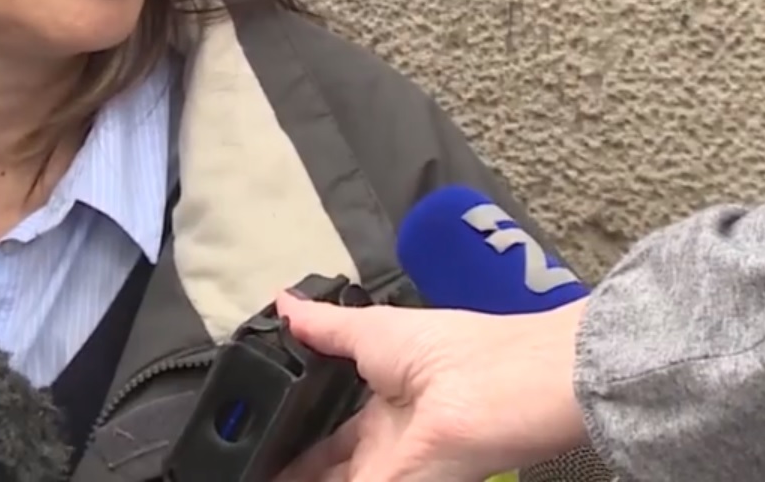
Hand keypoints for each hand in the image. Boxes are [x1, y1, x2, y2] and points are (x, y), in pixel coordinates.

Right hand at [274, 297, 589, 481]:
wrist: (512, 387)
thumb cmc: (449, 349)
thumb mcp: (372, 330)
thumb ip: (324, 327)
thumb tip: (281, 299)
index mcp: (382, 398)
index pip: (328, 427)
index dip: (293, 433)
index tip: (256, 436)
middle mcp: (386, 441)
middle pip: (329, 465)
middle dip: (293, 467)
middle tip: (253, 466)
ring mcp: (394, 470)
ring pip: (338, 477)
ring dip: (303, 473)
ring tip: (258, 473)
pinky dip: (316, 479)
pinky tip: (280, 475)